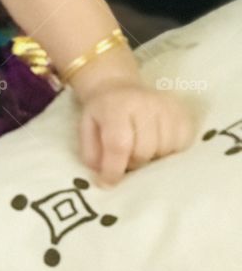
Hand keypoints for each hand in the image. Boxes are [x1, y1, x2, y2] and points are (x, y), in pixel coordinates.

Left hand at [77, 79, 195, 186]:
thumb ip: (92, 155)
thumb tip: (105, 182)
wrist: (119, 87)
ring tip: (142, 148)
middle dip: (133, 162)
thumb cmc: (102, 113)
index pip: (119, 144)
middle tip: (126, 158)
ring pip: (165, 151)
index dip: (114, 169)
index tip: (109, 183)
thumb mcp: (87, 129)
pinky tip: (158, 144)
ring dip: (153, 158)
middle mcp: (145, 103)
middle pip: (144, 151)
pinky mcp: (183, 113)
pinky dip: (171, 152)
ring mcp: (167, 108)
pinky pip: (183, 145)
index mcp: (117, 106)